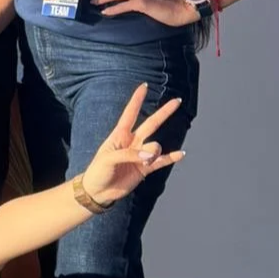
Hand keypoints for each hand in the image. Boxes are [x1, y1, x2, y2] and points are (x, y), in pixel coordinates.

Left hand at [78, 84, 185, 206]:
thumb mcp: (109, 159)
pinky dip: (171, 158)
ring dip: (154, 153)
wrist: (98, 191)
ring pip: (156, 146)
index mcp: (119, 135)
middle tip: (177, 101)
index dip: (137, 100)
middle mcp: (132, 142)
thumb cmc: (98, 171)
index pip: (130, 113)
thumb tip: (152, 154)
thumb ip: (130, 154)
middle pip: (151, 123)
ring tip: (144, 162)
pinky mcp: (145, 168)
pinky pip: (162, 161)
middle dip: (164, 112)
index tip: (144, 86)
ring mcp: (140, 154)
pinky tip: (181, 154)